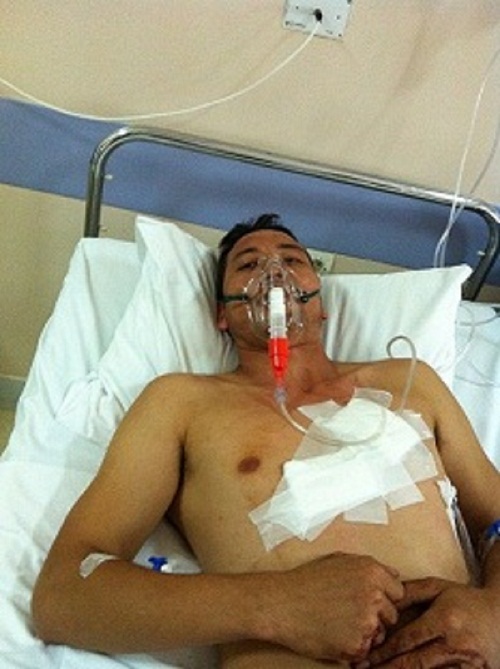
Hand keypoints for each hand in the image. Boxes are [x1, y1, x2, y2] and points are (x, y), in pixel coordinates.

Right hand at [268, 552, 403, 662]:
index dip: (384, 597)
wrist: (282, 603)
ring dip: (365, 633)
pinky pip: (364, 650)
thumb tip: (393, 575)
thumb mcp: (339, 560)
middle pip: (392, 615)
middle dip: (376, 616)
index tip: (369, 600)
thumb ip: (370, 567)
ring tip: (338, 623)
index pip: (398, 591)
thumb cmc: (307, 580)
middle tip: (349, 613)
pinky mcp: (356, 645)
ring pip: (378, 634)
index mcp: (371, 572)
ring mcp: (366, 622)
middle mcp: (374, 595)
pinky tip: (333, 634)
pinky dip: (352, 647)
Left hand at [362, 577, 497, 667]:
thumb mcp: (438, 588)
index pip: (408, 639)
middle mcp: (457, 644)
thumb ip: (410, 592)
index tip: (366, 658)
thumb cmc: (464, 600)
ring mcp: (469, 664)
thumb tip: (383, 598)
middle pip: (416, 664)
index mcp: (444, 620)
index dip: (385, 651)